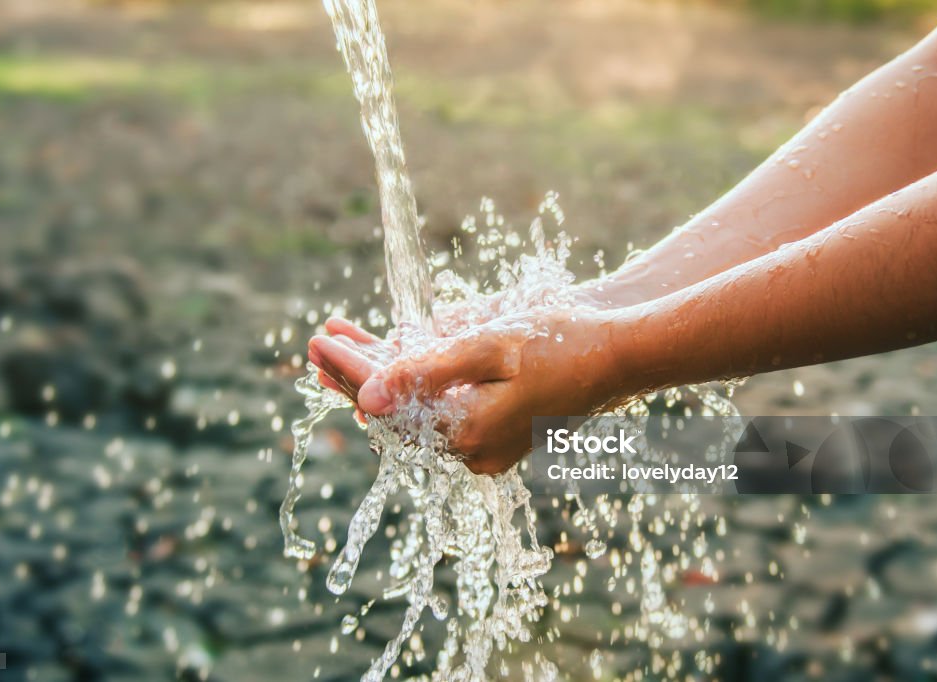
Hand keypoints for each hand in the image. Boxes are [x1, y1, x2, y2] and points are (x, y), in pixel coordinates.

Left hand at [308, 309, 629, 474]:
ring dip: (380, 378)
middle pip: (395, 414)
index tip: (318, 341)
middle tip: (314, 345)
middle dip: (355, 376)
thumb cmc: (562, 342)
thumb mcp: (490, 348)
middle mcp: (474, 451)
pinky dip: (412, 386)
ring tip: (341, 345)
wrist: (622, 355)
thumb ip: (426, 372)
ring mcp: (487, 447)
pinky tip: (391, 360)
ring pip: (415, 413)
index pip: (388, 405)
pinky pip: (439, 413)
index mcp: (469, 433)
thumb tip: (365, 399)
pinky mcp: (498, 434)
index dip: (350, 371)